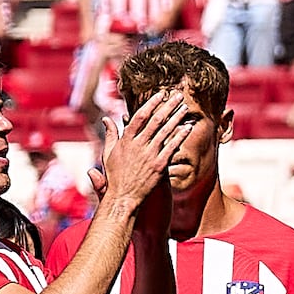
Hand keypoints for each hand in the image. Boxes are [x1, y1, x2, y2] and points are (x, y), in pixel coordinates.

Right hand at [96, 87, 197, 209]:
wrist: (123, 198)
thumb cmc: (115, 176)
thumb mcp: (109, 154)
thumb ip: (110, 135)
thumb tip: (106, 118)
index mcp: (126, 141)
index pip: (140, 116)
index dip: (151, 104)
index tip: (161, 95)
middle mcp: (138, 146)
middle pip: (155, 120)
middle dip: (167, 106)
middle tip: (178, 95)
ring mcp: (149, 155)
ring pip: (165, 132)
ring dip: (176, 118)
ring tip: (185, 107)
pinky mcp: (159, 166)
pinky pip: (172, 148)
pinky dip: (180, 136)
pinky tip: (188, 127)